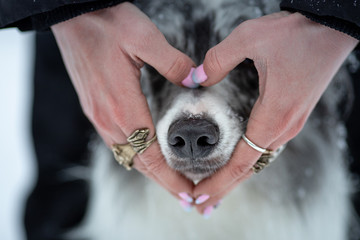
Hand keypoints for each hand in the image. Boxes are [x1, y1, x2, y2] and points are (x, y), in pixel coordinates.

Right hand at [51, 3, 194, 198]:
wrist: (71, 16)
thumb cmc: (106, 24)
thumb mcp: (145, 38)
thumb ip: (173, 64)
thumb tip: (194, 80)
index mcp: (122, 106)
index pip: (150, 155)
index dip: (169, 178)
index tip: (187, 193)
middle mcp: (107, 117)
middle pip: (138, 161)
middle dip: (163, 181)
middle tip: (186, 193)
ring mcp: (97, 114)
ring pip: (126, 154)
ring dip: (148, 169)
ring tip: (169, 179)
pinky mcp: (93, 107)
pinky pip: (115, 141)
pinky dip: (134, 154)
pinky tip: (145, 153)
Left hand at [192, 12, 357, 213]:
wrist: (334, 25)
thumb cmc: (298, 32)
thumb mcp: (250, 38)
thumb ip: (217, 60)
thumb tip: (196, 77)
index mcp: (275, 115)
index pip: (241, 161)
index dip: (218, 182)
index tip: (198, 196)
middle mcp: (285, 125)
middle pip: (249, 168)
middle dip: (223, 187)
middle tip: (200, 205)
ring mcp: (291, 122)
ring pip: (259, 159)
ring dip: (235, 176)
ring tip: (214, 190)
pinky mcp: (292, 114)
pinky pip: (266, 146)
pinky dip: (248, 161)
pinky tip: (237, 163)